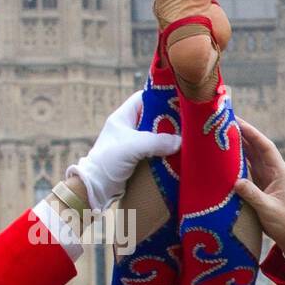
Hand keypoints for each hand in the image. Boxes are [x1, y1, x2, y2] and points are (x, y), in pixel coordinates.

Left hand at [68, 91, 182, 212]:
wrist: (97, 186)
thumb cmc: (109, 160)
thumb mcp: (133, 146)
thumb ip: (156, 141)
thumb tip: (180, 141)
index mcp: (123, 117)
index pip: (143, 99)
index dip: (159, 98)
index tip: (178, 102)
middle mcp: (129, 128)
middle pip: (154, 117)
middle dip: (170, 120)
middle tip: (187, 123)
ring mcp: (134, 144)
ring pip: (157, 135)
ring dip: (169, 139)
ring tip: (186, 139)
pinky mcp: (138, 158)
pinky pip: (156, 151)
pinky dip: (166, 152)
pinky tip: (178, 154)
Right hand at [234, 118, 284, 261]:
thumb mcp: (269, 209)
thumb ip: (253, 196)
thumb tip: (236, 182)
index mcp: (279, 172)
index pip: (265, 147)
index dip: (252, 133)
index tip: (238, 122)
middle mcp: (273, 171)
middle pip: (256, 147)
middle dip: (242, 133)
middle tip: (224, 122)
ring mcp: (266, 177)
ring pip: (251, 156)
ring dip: (238, 145)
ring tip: (221, 133)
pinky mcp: (260, 185)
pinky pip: (247, 167)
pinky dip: (237, 160)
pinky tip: (225, 155)